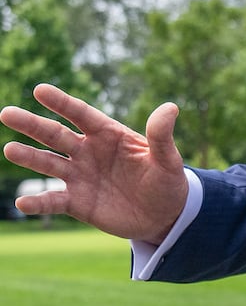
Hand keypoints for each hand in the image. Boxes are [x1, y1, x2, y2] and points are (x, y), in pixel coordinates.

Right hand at [1, 83, 188, 242]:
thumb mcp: (168, 159)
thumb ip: (161, 136)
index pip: (82, 115)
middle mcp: (88, 152)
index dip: (62, 103)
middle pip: (56, 135)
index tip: (40, 90)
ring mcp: (80, 176)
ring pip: (48, 164)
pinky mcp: (77, 202)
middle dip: (32, 124)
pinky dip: (38, 202)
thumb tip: (170, 107)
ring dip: (29, 157)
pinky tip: (22, 203)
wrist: (165, 216)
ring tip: (10, 150)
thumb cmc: (167, 182)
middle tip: (6, 113)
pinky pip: (53, 200)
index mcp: (109, 135)